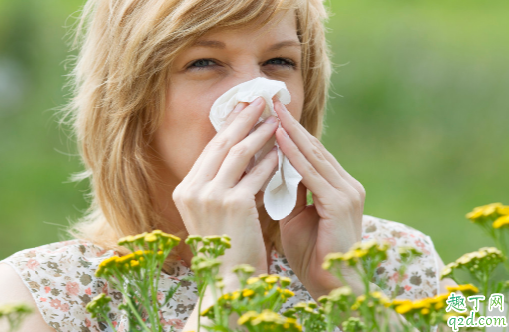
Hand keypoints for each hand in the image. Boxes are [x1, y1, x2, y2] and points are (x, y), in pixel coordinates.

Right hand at [172, 97, 278, 275]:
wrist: (226, 284)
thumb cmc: (226, 250)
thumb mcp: (216, 214)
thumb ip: (224, 185)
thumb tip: (246, 156)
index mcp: (185, 191)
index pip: (210, 150)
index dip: (228, 126)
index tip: (243, 109)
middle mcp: (192, 190)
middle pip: (222, 143)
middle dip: (243, 118)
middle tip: (260, 99)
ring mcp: (210, 196)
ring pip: (239, 153)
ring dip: (259, 133)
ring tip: (276, 119)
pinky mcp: (232, 204)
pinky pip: (256, 174)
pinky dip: (270, 160)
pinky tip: (282, 150)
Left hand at [272, 98, 365, 298]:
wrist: (332, 285)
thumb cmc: (312, 254)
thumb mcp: (296, 216)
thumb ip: (290, 192)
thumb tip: (274, 169)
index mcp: (338, 188)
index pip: (311, 154)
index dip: (291, 133)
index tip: (271, 115)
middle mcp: (346, 184)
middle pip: (314, 148)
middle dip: (290, 124)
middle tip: (270, 101)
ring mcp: (346, 192)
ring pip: (313, 155)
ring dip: (290, 132)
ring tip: (272, 111)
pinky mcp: (340, 202)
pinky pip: (312, 173)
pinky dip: (294, 155)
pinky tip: (279, 138)